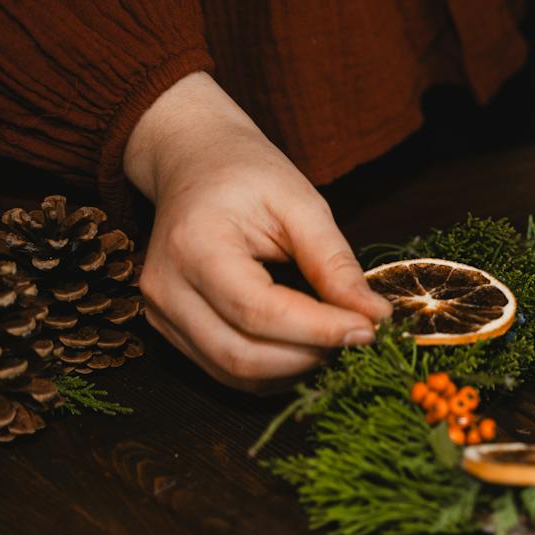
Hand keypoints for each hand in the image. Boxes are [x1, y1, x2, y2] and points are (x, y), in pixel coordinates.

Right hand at [124, 73, 390, 390]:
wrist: (193, 162)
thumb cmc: (247, 174)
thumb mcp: (301, 203)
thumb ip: (334, 263)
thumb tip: (373, 316)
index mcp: (194, 246)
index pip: (259, 311)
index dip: (319, 330)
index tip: (370, 328)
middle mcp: (165, 289)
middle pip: (242, 355)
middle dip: (310, 356)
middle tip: (358, 335)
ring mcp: (161, 314)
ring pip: (234, 372)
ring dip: (295, 369)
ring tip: (335, 338)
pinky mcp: (171, 330)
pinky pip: (226, 370)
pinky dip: (275, 370)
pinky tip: (306, 346)